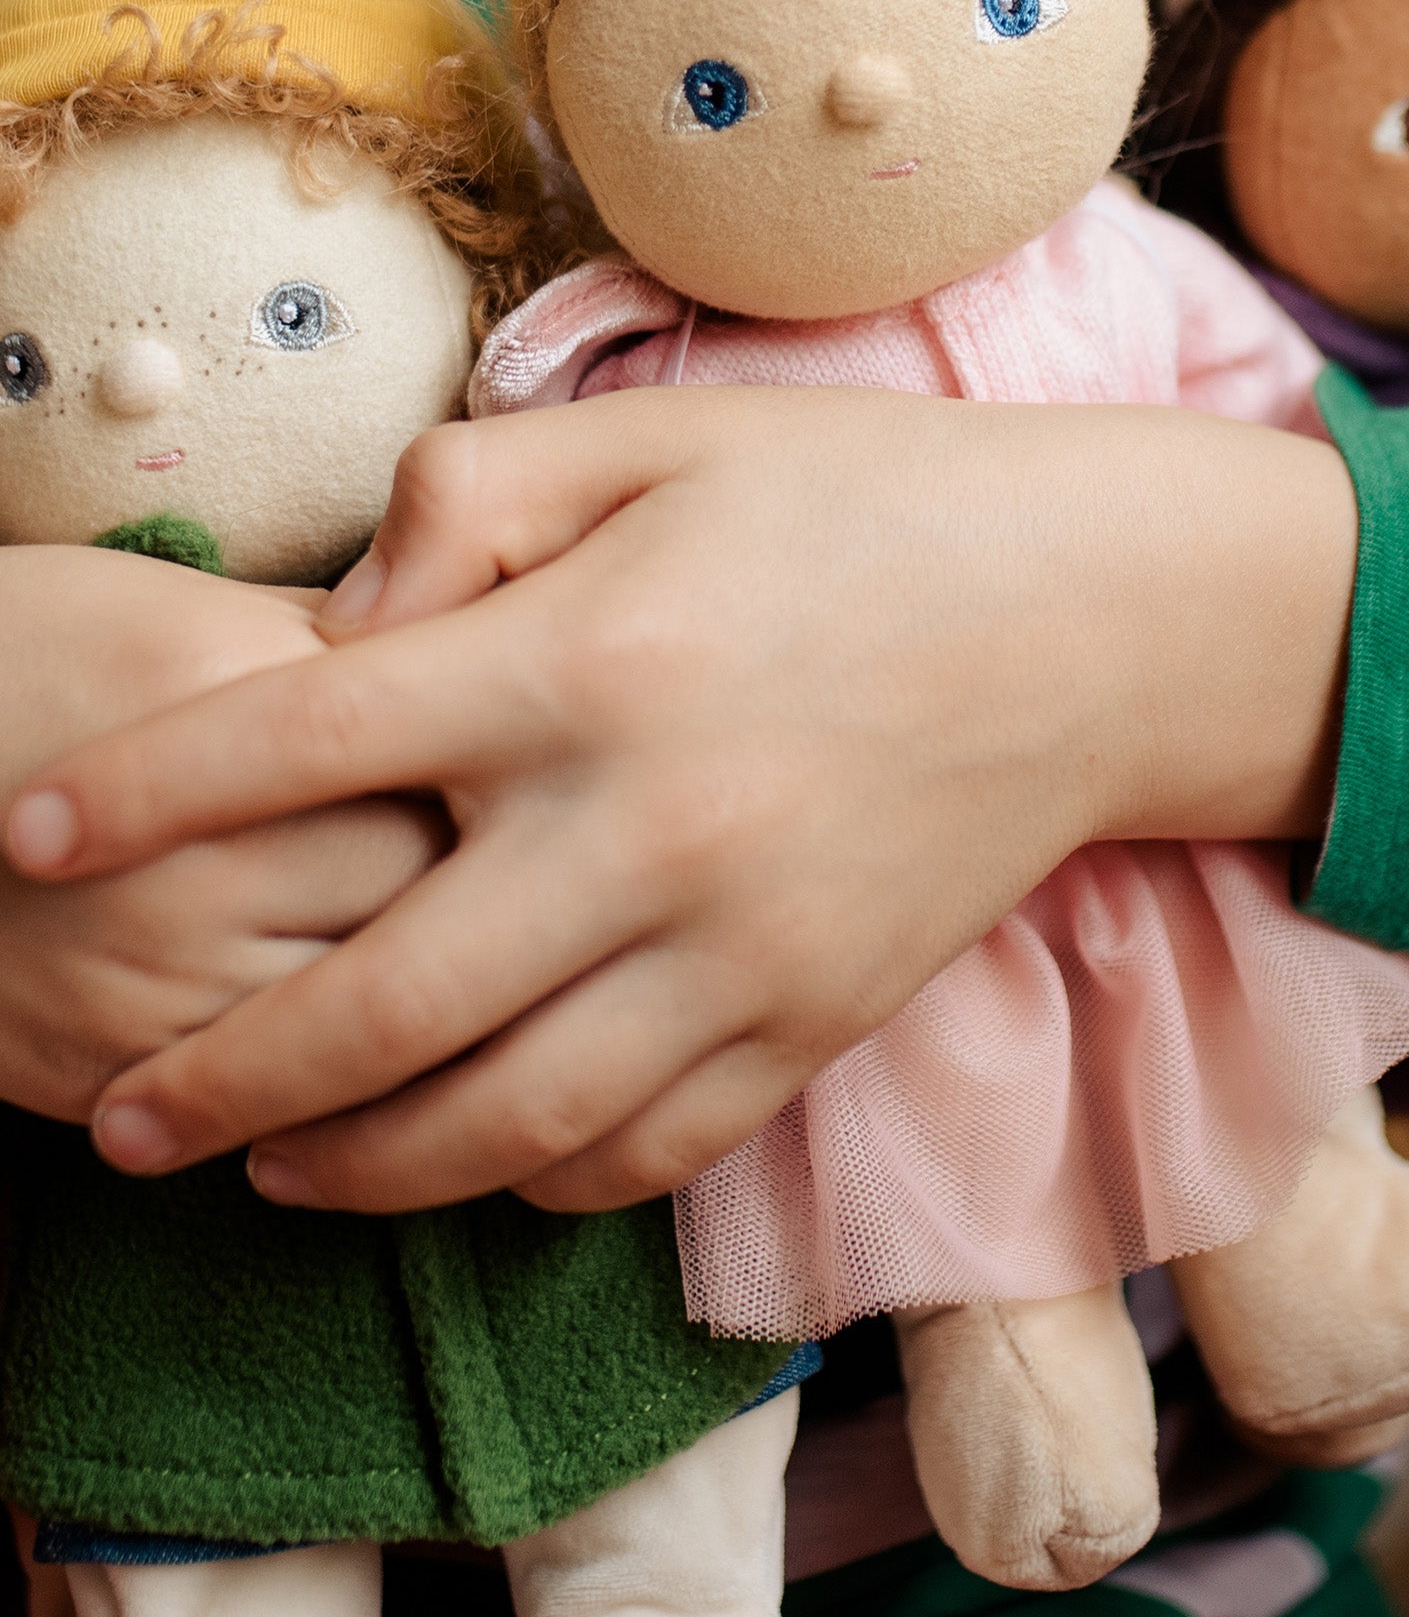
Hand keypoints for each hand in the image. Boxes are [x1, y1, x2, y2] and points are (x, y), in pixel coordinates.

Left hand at [4, 391, 1354, 1210]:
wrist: (1093, 622)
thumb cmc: (868, 505)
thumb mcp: (663, 438)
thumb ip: (472, 498)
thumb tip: (347, 626)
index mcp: (588, 657)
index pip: (301, 743)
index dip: (138, 797)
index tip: (29, 842)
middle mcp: (647, 825)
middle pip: (376, 998)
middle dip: (218, 1075)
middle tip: (118, 1121)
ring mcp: (741, 947)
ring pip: (503, 1118)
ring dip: (357, 1165)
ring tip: (267, 1171)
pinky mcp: (817, 1020)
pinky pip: (646, 1147)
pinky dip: (533, 1178)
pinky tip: (469, 1160)